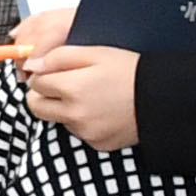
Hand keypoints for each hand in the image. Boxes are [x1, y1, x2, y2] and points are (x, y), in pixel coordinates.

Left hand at [18, 41, 142, 150]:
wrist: (162, 98)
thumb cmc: (130, 71)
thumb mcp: (95, 53)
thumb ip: (58, 57)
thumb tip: (33, 65)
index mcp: (72, 89)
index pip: (36, 84)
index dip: (43, 75)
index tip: (54, 72)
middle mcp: (75, 114)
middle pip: (36, 107)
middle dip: (43, 95)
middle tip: (61, 85)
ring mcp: (86, 132)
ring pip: (58, 120)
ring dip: (64, 109)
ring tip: (91, 95)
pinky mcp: (97, 143)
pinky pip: (78, 132)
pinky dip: (83, 121)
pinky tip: (102, 109)